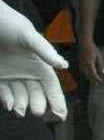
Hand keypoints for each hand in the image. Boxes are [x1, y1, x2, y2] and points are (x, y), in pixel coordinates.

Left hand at [0, 0, 67, 118]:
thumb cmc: (9, 25)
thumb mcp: (28, 35)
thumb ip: (44, 50)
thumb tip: (62, 65)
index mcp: (40, 65)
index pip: (52, 87)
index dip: (57, 100)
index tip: (61, 114)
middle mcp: (28, 73)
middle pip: (37, 95)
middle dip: (39, 105)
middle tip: (38, 112)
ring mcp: (12, 77)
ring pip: (20, 97)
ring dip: (21, 105)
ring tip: (20, 111)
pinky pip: (4, 94)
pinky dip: (7, 100)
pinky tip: (9, 105)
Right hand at [78, 39, 103, 85]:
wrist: (84, 43)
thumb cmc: (93, 49)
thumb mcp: (99, 57)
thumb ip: (101, 65)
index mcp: (89, 64)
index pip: (93, 74)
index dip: (97, 79)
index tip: (101, 81)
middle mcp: (84, 65)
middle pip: (88, 76)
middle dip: (93, 80)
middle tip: (97, 85)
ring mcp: (81, 64)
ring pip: (85, 74)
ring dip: (89, 78)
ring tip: (94, 81)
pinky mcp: (80, 63)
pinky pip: (83, 71)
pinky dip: (86, 74)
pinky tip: (89, 75)